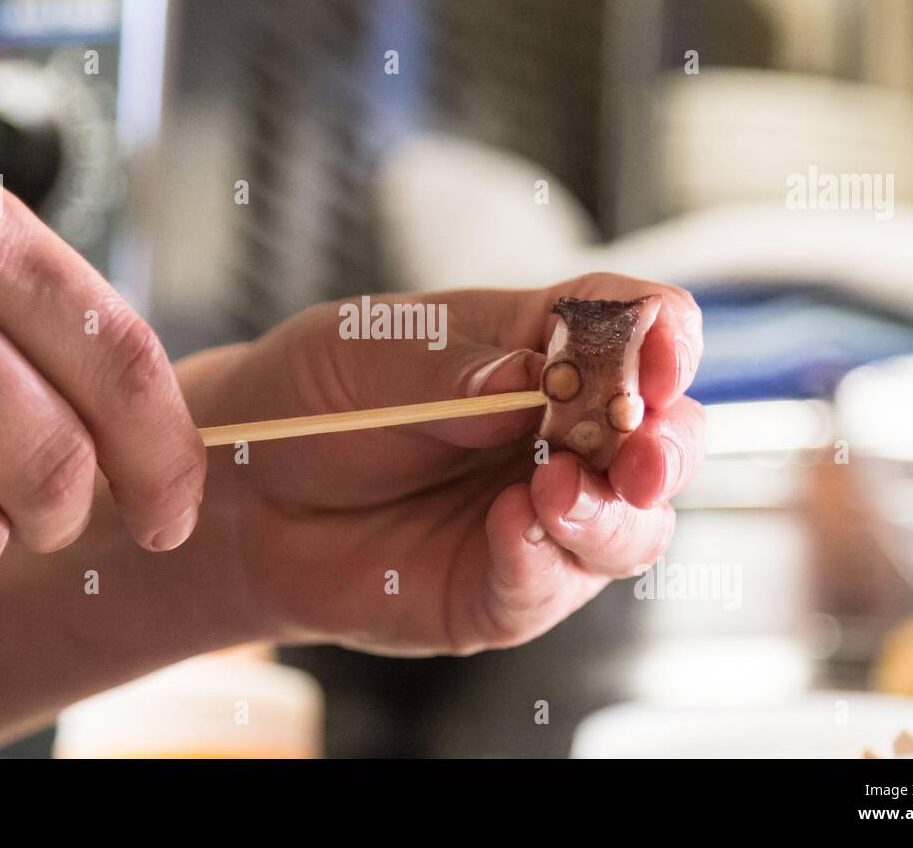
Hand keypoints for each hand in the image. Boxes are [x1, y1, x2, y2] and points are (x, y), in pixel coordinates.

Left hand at [185, 274, 703, 655]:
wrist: (243, 495)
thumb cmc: (310, 400)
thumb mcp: (365, 354)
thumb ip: (450, 371)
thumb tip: (529, 382)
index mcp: (537, 346)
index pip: (632, 325)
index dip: (665, 335)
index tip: (662, 355)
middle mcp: (558, 432)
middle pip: (666, 435)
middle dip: (668, 445)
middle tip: (639, 453)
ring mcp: (540, 514)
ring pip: (634, 525)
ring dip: (611, 513)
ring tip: (549, 490)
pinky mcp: (507, 587)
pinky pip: (553, 584)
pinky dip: (540, 561)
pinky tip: (506, 529)